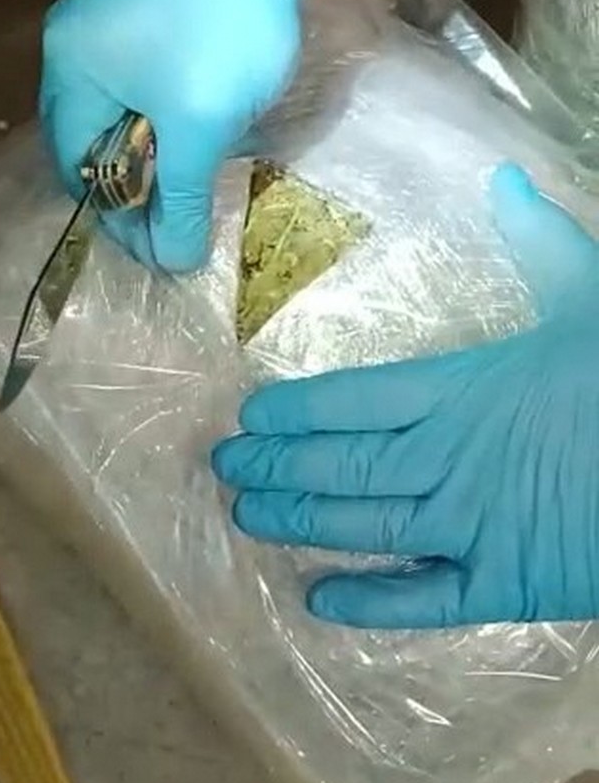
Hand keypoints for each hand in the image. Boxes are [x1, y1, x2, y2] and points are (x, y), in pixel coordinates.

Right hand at [41, 0, 319, 271]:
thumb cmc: (221, 32)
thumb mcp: (201, 125)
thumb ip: (181, 198)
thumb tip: (172, 264)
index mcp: (70, 71)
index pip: (80, 168)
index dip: (119, 220)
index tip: (162, 255)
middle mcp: (74, 45)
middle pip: (92, 142)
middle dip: (132, 190)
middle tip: (173, 228)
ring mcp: (108, 21)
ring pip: (119, 112)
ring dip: (150, 154)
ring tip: (187, 189)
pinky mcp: (146, 9)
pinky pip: (141, 81)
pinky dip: (164, 117)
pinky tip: (194, 134)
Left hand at [213, 165, 598, 628]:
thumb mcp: (589, 290)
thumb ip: (538, 239)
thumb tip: (504, 180)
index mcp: (458, 386)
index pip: (350, 397)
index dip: (294, 408)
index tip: (249, 413)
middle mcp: (444, 456)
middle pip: (339, 461)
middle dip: (274, 464)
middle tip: (221, 467)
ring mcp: (467, 525)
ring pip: (362, 523)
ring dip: (298, 520)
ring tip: (245, 516)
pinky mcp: (501, 584)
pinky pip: (421, 599)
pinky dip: (368, 602)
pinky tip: (316, 600)